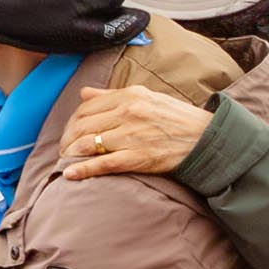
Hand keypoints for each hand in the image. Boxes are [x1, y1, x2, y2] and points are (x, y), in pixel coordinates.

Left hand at [56, 83, 212, 181]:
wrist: (205, 138)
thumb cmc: (176, 118)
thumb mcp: (146, 97)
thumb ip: (113, 95)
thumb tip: (84, 93)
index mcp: (129, 96)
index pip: (87, 107)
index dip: (72, 121)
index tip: (69, 131)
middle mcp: (128, 113)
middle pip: (83, 126)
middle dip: (67, 139)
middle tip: (63, 148)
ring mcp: (132, 136)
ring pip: (89, 144)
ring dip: (71, 154)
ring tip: (65, 160)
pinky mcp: (138, 157)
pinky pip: (103, 164)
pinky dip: (83, 170)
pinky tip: (70, 175)